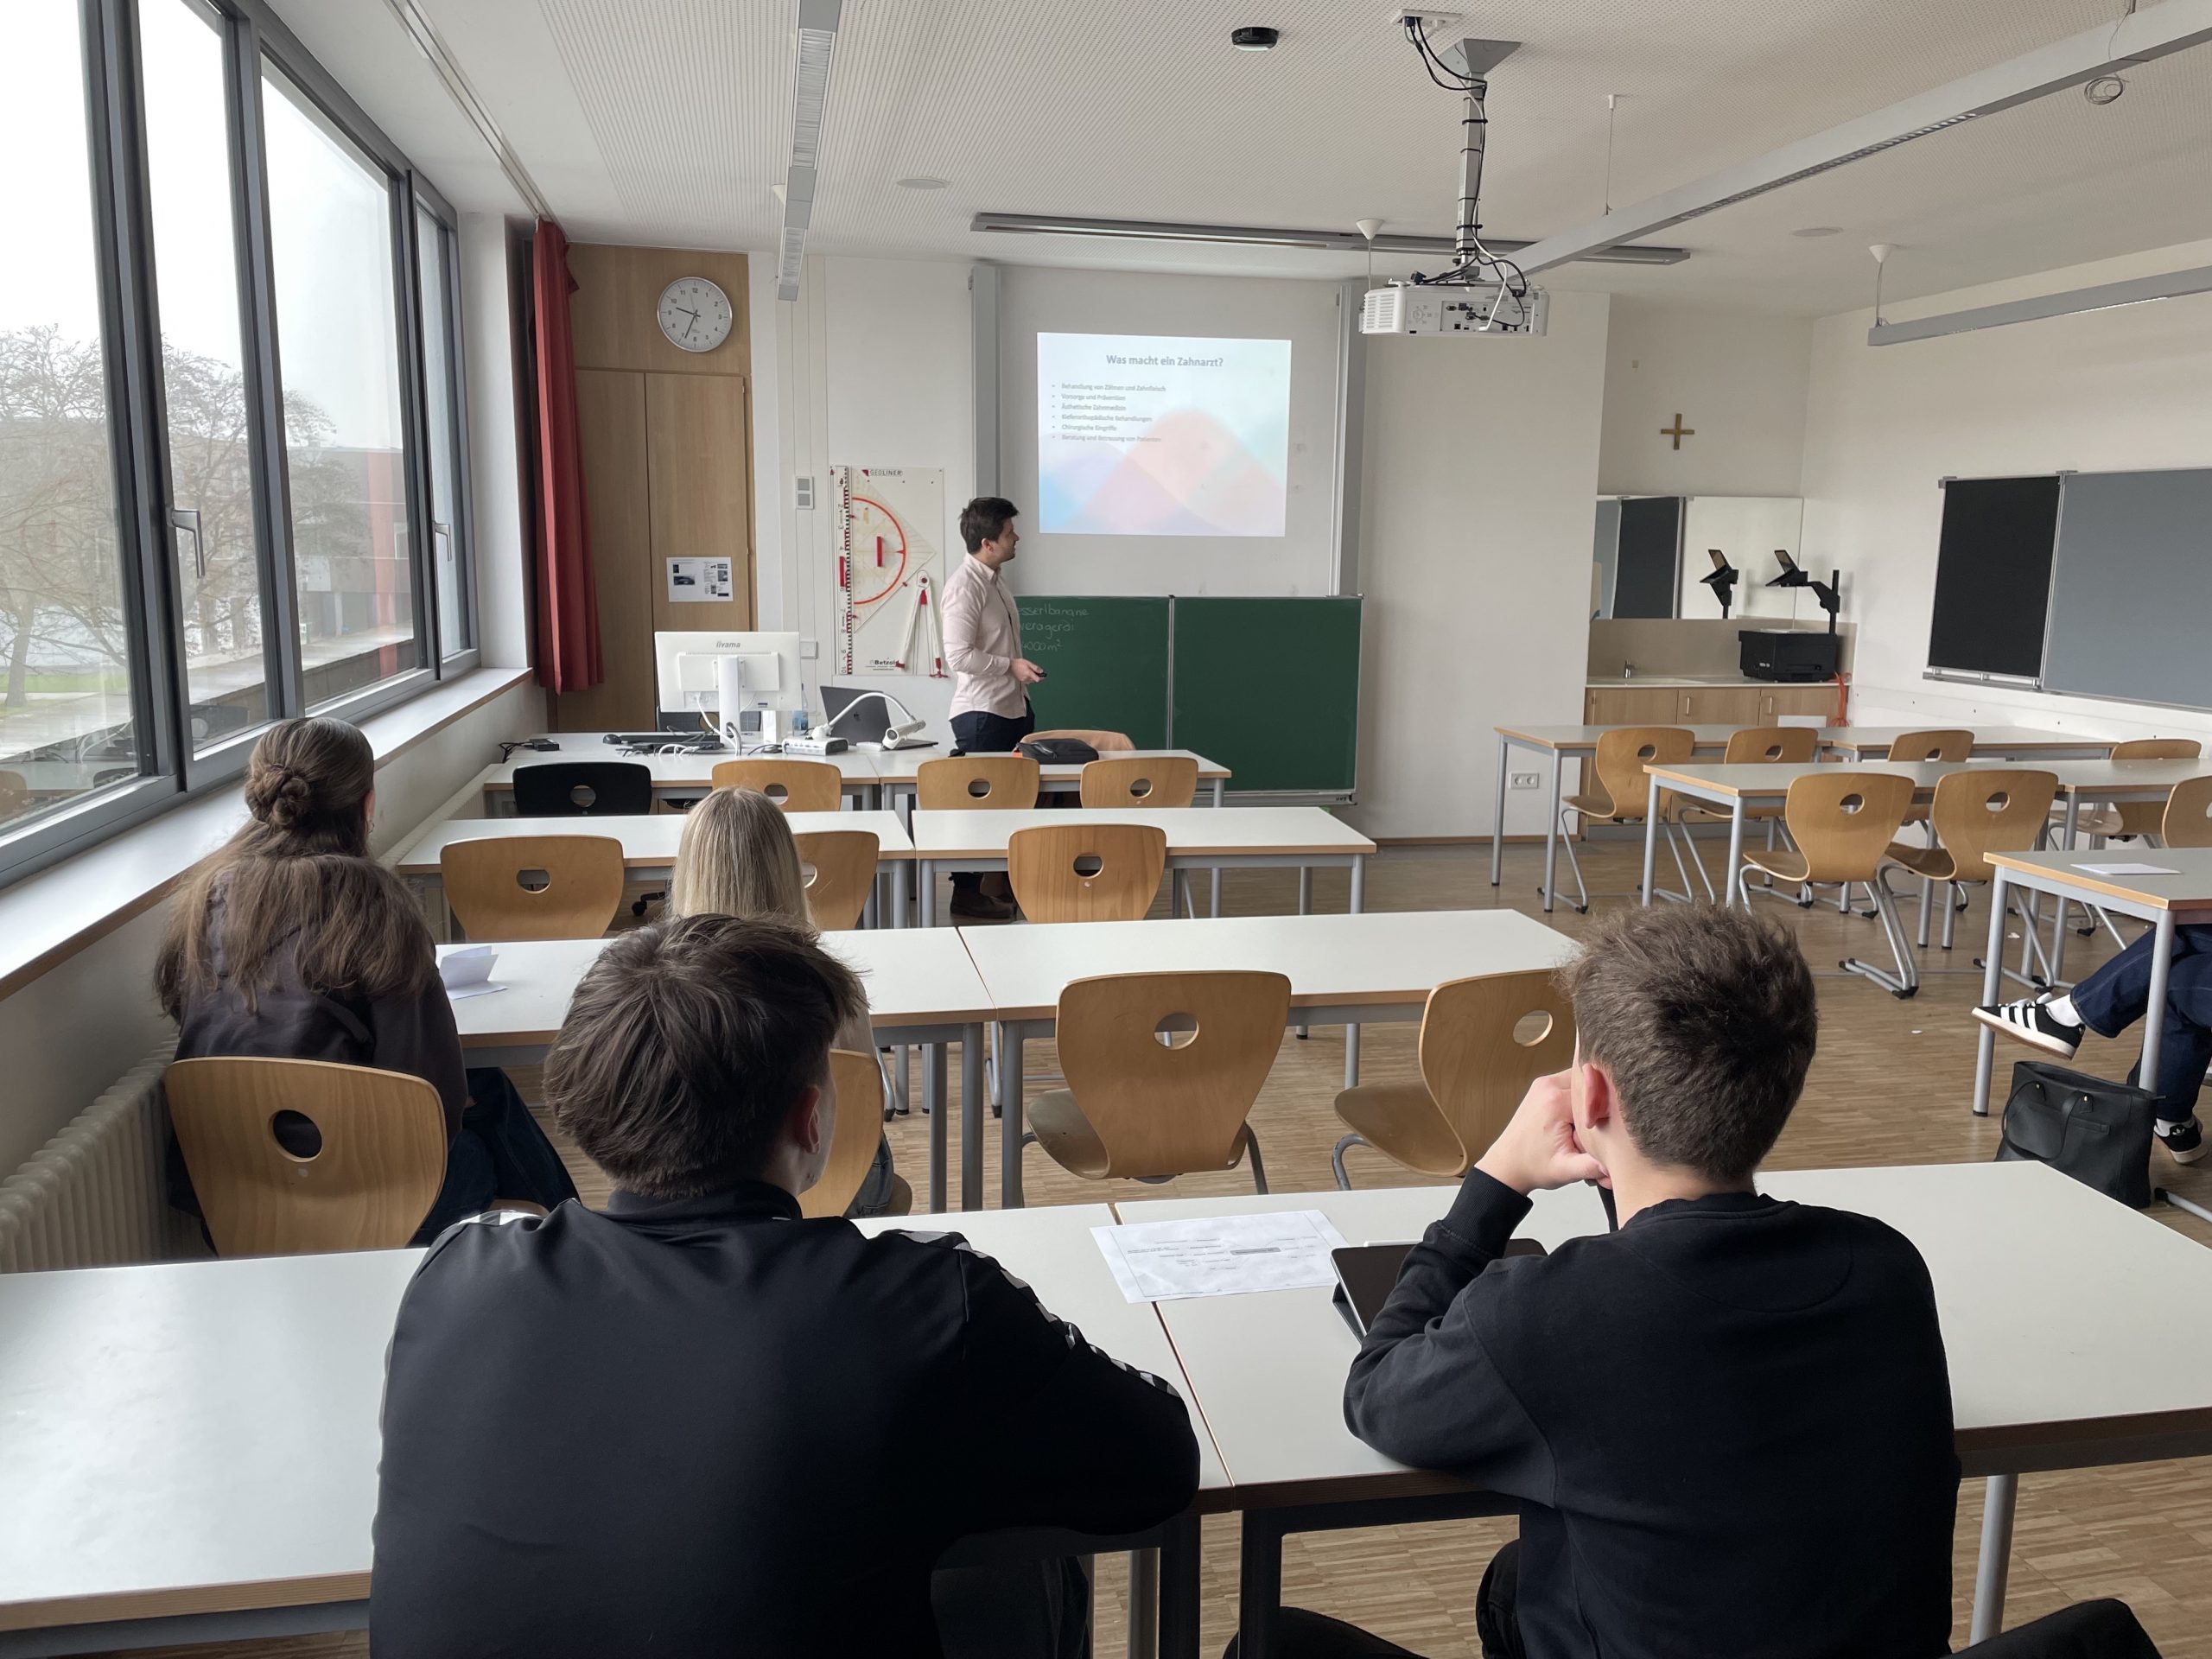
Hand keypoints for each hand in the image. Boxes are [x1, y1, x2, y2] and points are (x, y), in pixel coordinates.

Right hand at [1012, 658, 1044, 684]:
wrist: (1010, 666)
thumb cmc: (1018, 663)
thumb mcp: (1028, 663)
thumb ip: (1035, 668)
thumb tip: (1041, 671)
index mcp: (1029, 674)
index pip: (1038, 679)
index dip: (1041, 678)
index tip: (1043, 675)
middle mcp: (1026, 678)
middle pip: (1035, 681)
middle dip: (1037, 677)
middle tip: (1036, 671)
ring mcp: (1023, 680)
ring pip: (1032, 681)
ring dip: (1033, 677)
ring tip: (1031, 671)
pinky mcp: (1021, 680)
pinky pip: (1028, 681)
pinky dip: (1029, 678)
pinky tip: (1027, 673)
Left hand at [1474, 1071, 1605, 1195]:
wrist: (1508, 1164)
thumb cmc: (1533, 1166)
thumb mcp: (1565, 1170)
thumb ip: (1591, 1166)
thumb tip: (1612, 1165)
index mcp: (1556, 1102)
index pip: (1597, 1091)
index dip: (1608, 1108)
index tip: (1609, 1127)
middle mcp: (1548, 1086)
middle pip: (1591, 1080)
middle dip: (1600, 1100)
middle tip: (1600, 1124)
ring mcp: (1544, 1083)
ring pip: (1582, 1078)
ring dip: (1590, 1097)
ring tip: (1589, 1122)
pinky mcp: (1543, 1087)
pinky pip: (1572, 1082)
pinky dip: (1580, 1097)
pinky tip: (1579, 1117)